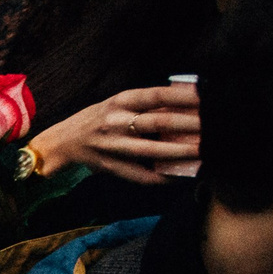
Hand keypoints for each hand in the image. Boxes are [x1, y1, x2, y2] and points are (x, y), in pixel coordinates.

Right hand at [28, 83, 199, 185]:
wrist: (60, 142)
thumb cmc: (96, 119)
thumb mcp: (118, 104)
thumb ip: (147, 105)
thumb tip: (185, 103)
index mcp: (119, 101)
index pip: (157, 95)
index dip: (183, 96)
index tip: (206, 97)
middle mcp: (115, 122)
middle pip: (157, 122)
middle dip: (188, 125)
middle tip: (211, 128)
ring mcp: (111, 146)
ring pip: (150, 150)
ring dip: (178, 152)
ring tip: (201, 152)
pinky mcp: (108, 166)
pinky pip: (138, 175)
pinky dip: (160, 178)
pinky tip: (179, 177)